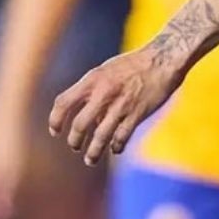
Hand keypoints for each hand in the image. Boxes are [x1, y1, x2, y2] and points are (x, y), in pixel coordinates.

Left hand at [48, 48, 180, 166]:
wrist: (163, 59)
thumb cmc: (133, 65)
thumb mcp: (107, 71)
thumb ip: (94, 92)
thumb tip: (89, 120)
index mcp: (93, 79)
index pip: (63, 102)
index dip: (55, 120)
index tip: (56, 131)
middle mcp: (104, 92)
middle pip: (79, 125)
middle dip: (74, 141)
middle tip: (75, 146)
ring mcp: (121, 104)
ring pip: (100, 137)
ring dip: (93, 152)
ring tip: (90, 159)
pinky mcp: (137, 114)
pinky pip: (121, 137)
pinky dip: (116, 147)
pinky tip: (115, 149)